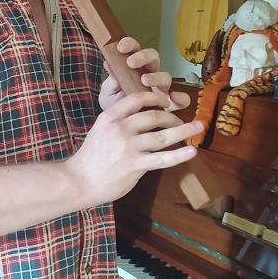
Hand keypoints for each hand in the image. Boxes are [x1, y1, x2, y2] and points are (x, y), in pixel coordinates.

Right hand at [68, 90, 202, 206]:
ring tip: (198, 127)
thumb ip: (119, 122)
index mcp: (110, 117)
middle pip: (154, 116)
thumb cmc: (90, 157)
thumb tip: (143, 117)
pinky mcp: (135, 165)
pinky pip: (162, 158)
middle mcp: (120, 128)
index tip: (165, 101)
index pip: (137, 99)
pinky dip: (179, 155)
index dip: (155, 97)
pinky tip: (192, 152)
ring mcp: (128, 147)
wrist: (79, 181)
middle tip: (182, 121)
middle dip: (172, 117)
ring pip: (163, 136)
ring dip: (183, 130)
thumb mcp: (100, 130)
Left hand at [99, 37, 189, 112]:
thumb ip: (110, 81)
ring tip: (145, 80)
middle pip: (153, 58)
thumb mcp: (108, 94)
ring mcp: (160, 89)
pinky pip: (181, 100)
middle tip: (131, 62)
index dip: (130, 45)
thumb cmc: (114, 107)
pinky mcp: (170, 104)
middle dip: (143, 57)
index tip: (120, 47)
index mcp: (134, 68)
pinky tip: (174, 98)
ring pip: (165, 76)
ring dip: (156, 76)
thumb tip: (109, 63)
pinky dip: (181, 98)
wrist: (119, 128)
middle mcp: (149, 75)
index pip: (135, 50)